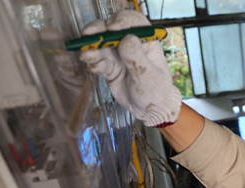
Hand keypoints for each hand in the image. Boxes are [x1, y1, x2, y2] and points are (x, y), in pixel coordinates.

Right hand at [79, 10, 180, 126]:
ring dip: (92, 48)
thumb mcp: (149, 77)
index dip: (121, 20)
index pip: (134, 22)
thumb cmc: (156, 91)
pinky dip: (94, 63)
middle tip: (87, 36)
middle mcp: (130, 44)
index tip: (111, 27)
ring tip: (88, 57)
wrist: (149, 109)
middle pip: (112, 29)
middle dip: (98, 30)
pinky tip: (96, 70)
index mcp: (146, 41)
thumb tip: (127, 38)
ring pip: (101, 44)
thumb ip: (137, 59)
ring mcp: (118, 55)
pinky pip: (98, 60)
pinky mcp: (109, 66)